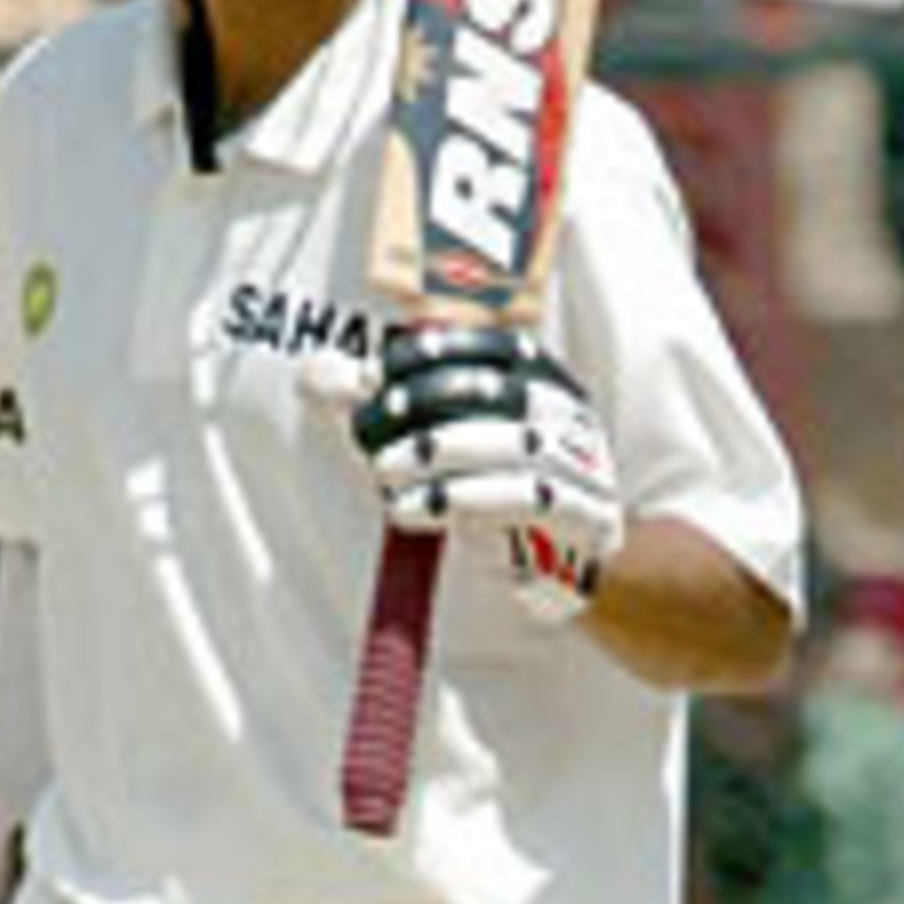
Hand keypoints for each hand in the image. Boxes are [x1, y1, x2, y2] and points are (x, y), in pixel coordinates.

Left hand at [354, 327, 623, 623]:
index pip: (496, 345)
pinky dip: (465, 502)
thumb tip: (314, 374)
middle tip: (371, 428)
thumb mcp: (423, 437)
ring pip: (517, 448)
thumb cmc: (481, 483)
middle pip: (503, 393)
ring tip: (385, 473)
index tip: (381, 371)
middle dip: (430, 405)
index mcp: (539, 378)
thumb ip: (371, 402)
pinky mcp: (589, 517)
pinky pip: (530, 503)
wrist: (558, 559)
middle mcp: (569, 413)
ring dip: (442, 458)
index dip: (441, 351)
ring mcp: (587, 463)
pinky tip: (413, 510)